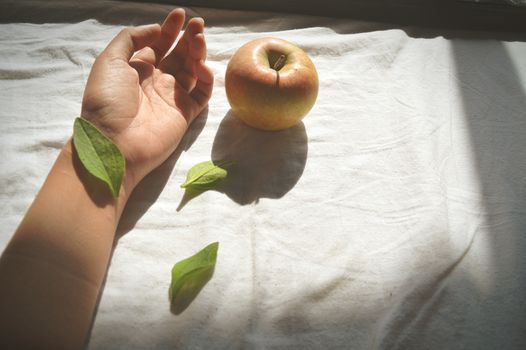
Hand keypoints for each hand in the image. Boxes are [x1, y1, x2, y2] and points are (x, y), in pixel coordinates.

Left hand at [81, 9, 213, 192]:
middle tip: (197, 22)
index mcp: (137, 69)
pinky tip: (200, 66)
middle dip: (188, 37)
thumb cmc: (107, 101)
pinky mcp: (185, 113)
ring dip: (197, 52)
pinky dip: (205, 78)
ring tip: (199, 37)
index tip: (179, 14)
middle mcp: (156, 81)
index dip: (169, 29)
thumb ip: (131, 38)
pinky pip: (201, 93)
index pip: (158, 45)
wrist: (115, 143)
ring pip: (192, 70)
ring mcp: (172, 97)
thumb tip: (156, 30)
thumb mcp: (109, 61)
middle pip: (178, 55)